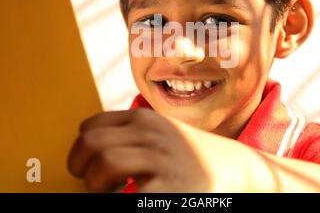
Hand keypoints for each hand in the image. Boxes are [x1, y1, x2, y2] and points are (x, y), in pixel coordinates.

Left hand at [67, 108, 255, 191]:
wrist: (238, 169)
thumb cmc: (192, 155)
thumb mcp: (163, 134)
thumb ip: (132, 135)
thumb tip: (89, 149)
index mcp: (146, 120)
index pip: (92, 126)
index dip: (80, 147)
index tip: (84, 163)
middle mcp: (152, 135)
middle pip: (91, 144)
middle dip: (81, 166)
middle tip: (93, 181)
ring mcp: (162, 161)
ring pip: (103, 166)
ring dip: (95, 185)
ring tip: (111, 192)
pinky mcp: (170, 190)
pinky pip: (127, 196)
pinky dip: (118, 198)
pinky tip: (132, 196)